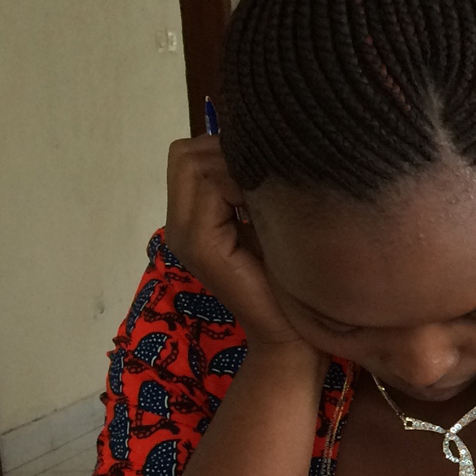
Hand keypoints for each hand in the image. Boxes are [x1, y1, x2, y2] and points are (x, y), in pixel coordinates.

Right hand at [163, 136, 303, 349]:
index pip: (191, 153)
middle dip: (229, 155)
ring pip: (195, 164)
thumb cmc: (294, 282)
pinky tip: (268, 212)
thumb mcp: (272, 221)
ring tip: (268, 200)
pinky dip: (242, 187)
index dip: (229, 150)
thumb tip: (263, 138)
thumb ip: (255, 187)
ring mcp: (184, 235)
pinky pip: (210, 189)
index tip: (269, 174)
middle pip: (187, 152)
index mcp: (193, 218)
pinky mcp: (199, 245)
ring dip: (237, 170)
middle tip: (267, 184)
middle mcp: (179, 224)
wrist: (296, 337)